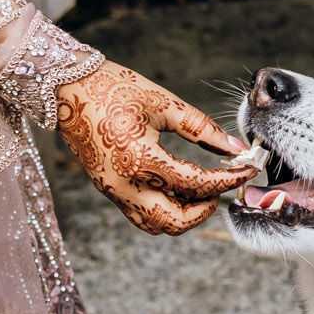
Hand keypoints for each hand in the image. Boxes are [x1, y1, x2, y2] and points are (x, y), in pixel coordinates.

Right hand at [55, 62, 253, 234]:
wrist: (66, 89)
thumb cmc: (114, 88)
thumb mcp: (163, 103)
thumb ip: (202, 128)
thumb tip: (235, 146)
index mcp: (140, 160)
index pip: (195, 184)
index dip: (227, 180)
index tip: (247, 169)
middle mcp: (124, 185)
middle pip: (173, 222)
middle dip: (204, 210)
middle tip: (221, 187)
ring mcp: (113, 191)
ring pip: (155, 225)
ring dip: (183, 216)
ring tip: (201, 190)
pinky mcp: (108, 189)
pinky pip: (140, 215)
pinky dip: (164, 210)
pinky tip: (178, 188)